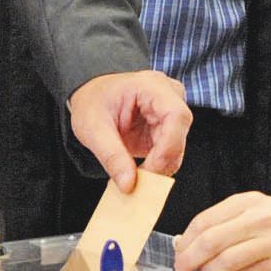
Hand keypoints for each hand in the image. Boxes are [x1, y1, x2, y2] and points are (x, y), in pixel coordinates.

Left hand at [68, 69, 189, 193]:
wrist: (90, 97)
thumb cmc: (92, 103)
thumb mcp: (93, 129)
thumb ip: (112, 157)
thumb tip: (129, 185)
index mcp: (151, 86)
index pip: (177, 116)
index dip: (169, 147)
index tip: (149, 170)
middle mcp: (168, 96)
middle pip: (179, 135)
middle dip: (160, 162)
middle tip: (136, 181)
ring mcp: (170, 112)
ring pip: (177, 148)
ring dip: (158, 167)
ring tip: (132, 176)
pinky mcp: (167, 129)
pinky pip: (170, 153)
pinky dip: (156, 166)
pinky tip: (137, 171)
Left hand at [173, 191, 270, 270]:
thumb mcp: (262, 214)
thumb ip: (229, 224)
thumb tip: (188, 242)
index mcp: (251, 201)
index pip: (206, 220)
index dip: (186, 240)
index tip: (178, 253)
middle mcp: (262, 216)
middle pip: (211, 240)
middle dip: (190, 258)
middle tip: (182, 270)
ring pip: (227, 259)